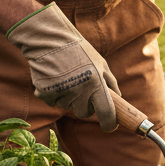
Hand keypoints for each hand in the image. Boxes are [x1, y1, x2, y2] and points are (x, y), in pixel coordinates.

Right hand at [6, 3, 119, 130]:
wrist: (49, 39)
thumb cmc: (78, 50)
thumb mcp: (100, 62)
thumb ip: (110, 82)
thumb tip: (118, 100)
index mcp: (96, 82)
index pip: (107, 113)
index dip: (109, 123)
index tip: (110, 126)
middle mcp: (80, 90)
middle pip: (84, 113)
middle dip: (85, 105)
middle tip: (82, 88)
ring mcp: (62, 92)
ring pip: (68, 107)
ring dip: (68, 97)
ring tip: (66, 77)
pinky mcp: (45, 92)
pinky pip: (52, 102)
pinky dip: (53, 94)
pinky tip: (54, 78)